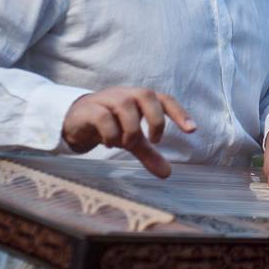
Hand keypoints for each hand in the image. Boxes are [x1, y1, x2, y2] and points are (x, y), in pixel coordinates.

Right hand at [62, 87, 195, 178]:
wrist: (76, 120)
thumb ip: (149, 153)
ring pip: (125, 107)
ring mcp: (108, 99)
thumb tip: (167, 174)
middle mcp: (127, 94)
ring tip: (127, 144)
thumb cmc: (111, 124)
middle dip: (155, 120)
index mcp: (142, 98)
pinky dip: (111, 134)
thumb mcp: (132, 139)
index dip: (180, 113)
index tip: (192, 130)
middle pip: (147, 96)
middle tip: (154, 141)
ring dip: (131, 130)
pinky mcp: (90, 109)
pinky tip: (111, 143)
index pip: (165, 99)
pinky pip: (104, 118)